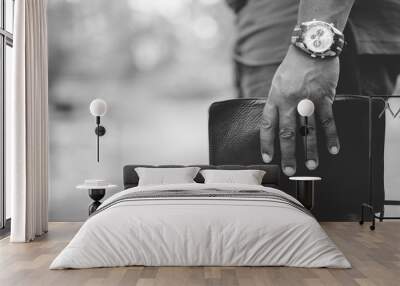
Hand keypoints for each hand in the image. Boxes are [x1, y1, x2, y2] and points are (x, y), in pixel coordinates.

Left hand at [260, 46, 339, 175]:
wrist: (311, 46)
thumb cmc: (292, 66)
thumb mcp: (277, 83)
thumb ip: (277, 102)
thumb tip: (277, 121)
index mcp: (274, 98)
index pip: (268, 125)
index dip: (267, 143)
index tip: (268, 158)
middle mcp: (289, 101)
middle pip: (286, 133)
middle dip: (288, 154)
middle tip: (290, 170)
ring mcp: (307, 100)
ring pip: (308, 130)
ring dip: (310, 150)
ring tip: (312, 165)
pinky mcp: (324, 97)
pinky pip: (327, 120)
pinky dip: (330, 136)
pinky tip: (332, 149)